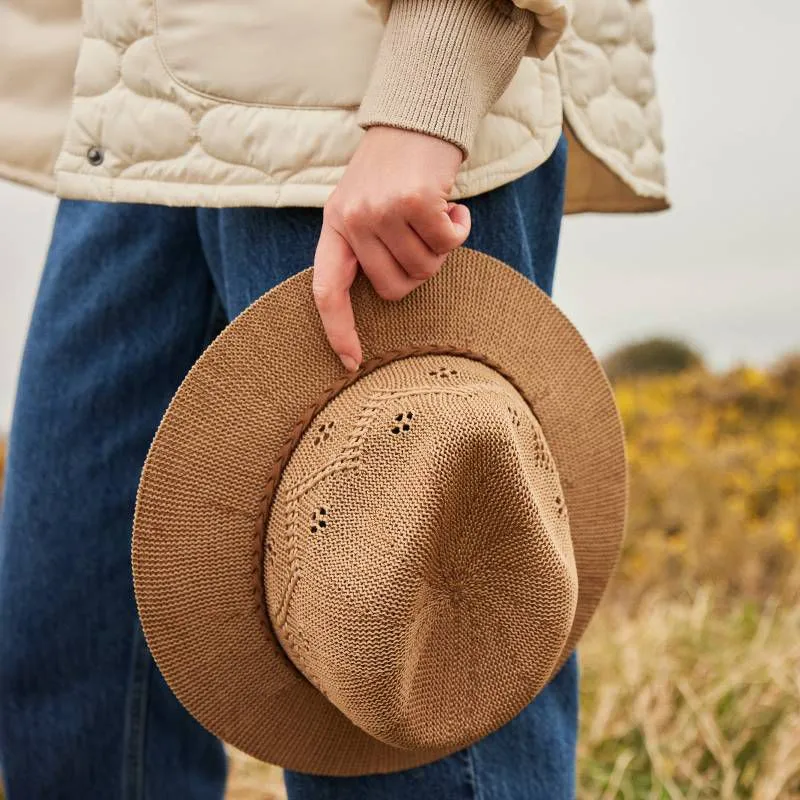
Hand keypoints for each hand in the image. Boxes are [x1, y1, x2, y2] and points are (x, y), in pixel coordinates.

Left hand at [313, 126, 470, 370]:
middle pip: (393, 288)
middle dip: (417, 271)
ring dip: (440, 245)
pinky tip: (452, 204)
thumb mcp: (364, 203)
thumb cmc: (394, 167)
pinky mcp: (414, 201)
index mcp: (336, 225)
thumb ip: (367, 245)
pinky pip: (447, 244)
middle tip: (423, 237)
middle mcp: (353, 220)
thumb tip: (390, 293)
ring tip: (434, 211)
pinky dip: (459, 228)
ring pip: (424, 268)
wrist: (417, 113)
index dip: (338, 329)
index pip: (327, 290)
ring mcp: (382, 211)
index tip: (351, 363)